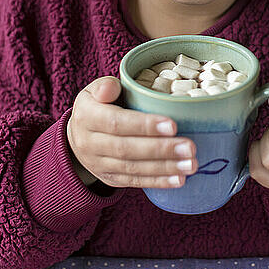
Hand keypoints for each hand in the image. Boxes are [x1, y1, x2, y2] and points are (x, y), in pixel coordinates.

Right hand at [66, 76, 197, 188]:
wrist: (78, 135)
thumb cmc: (97, 104)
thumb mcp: (94, 89)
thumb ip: (104, 86)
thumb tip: (111, 88)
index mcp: (87, 116)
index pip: (116, 122)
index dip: (144, 125)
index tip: (172, 125)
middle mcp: (90, 143)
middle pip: (127, 149)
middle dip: (161, 149)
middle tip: (189, 147)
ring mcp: (99, 164)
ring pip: (133, 168)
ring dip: (164, 168)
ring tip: (190, 164)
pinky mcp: (110, 179)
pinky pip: (134, 182)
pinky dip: (158, 182)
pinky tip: (179, 180)